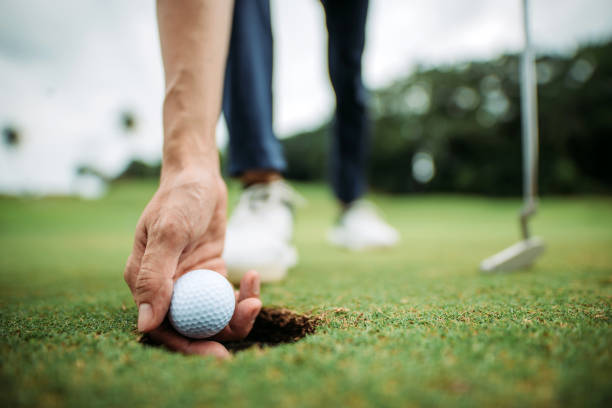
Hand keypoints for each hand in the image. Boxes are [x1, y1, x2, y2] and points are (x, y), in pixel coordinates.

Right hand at [124, 169, 261, 357]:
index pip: (162, 327)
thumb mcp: (168, 232)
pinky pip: (227, 297)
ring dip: (237, 314)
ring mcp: (190, 283)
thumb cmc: (178, 198)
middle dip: (219, 335)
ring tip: (255, 298)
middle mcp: (166, 288)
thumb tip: (146, 324)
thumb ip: (155, 275)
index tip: (217, 353)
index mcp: (144, 282)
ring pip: (214, 315)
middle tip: (247, 325)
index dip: (187, 346)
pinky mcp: (210, 275)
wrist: (199, 177)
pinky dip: (243, 294)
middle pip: (191, 326)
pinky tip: (254, 276)